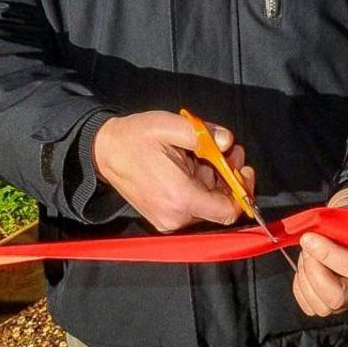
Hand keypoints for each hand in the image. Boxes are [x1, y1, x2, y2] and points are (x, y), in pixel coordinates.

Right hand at [94, 111, 252, 231]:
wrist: (104, 151)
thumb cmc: (135, 138)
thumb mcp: (169, 126)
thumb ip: (202, 134)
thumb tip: (227, 141)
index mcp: (180, 197)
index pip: (228, 211)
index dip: (243, 191)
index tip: (242, 168)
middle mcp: (176, 217)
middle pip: (220, 205)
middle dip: (229, 177)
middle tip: (225, 150)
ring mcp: (168, 220)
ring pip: (208, 203)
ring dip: (214, 179)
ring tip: (205, 152)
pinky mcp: (163, 217)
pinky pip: (194, 204)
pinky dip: (200, 185)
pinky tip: (191, 164)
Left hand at [294, 182, 347, 315]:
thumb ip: (338, 224)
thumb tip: (313, 235)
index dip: (326, 254)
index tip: (309, 237)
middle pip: (337, 298)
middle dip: (313, 272)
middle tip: (307, 247)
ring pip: (322, 306)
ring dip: (306, 278)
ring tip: (308, 254)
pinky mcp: (333, 303)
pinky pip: (310, 307)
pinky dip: (301, 287)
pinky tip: (306, 267)